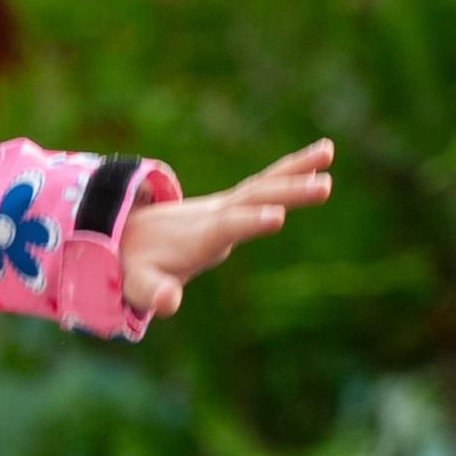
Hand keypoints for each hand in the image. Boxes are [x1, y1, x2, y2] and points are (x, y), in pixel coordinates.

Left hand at [120, 140, 332, 319]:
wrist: (126, 235)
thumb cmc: (135, 267)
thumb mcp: (139, 285)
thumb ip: (153, 293)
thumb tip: (166, 302)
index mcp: (199, 235)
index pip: (227, 227)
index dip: (247, 222)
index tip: (274, 216)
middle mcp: (216, 214)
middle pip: (254, 199)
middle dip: (287, 193)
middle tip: (324, 186)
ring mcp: (226, 205)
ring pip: (264, 184)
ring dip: (296, 171)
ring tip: (328, 152)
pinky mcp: (234, 204)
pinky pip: (267, 183)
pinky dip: (293, 169)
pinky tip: (324, 154)